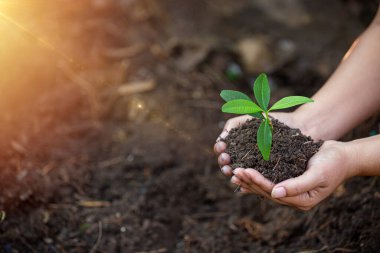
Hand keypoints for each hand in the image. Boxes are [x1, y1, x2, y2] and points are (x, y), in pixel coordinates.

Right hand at [214, 112, 300, 176]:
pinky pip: (255, 180)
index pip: (222, 151)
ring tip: (232, 170)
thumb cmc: (272, 121)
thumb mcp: (249, 119)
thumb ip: (233, 125)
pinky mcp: (266, 176)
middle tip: (226, 159)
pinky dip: (247, 180)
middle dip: (223, 162)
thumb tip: (222, 138)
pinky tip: (243, 181)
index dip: (219, 149)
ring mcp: (254, 168)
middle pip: (227, 164)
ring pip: (238, 174)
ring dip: (232, 172)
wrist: (295, 126)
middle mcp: (242, 159)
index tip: (222, 147)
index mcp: (236, 147)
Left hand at [232, 140, 353, 209]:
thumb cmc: (332, 164)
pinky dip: (257, 177)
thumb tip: (275, 194)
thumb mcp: (317, 175)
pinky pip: (270, 181)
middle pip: (266, 192)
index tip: (243, 171)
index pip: (274, 192)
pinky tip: (245, 174)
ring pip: (266, 187)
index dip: (257, 182)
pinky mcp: (289, 181)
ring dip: (250, 181)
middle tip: (234, 171)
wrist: (343, 157)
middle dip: (249, 181)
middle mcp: (294, 199)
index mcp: (302, 201)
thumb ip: (298, 186)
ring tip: (234, 173)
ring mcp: (291, 191)